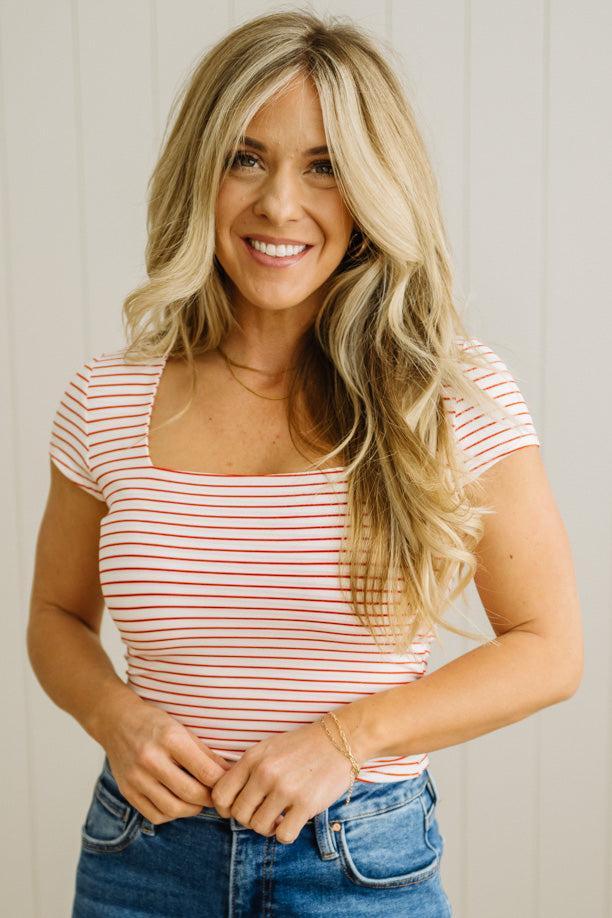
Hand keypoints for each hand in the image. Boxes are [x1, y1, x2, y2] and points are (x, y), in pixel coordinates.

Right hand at [99, 693, 232, 824]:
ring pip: (174, 809)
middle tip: (216, 796)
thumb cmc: (155, 724)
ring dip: (192, 810)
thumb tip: (229, 774)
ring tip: (198, 800)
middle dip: (209, 799)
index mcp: (170, 739)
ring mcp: (136, 778)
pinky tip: (177, 802)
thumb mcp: (183, 730)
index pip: (205, 771)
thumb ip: (206, 754)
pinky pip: (155, 815)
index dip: (221, 783)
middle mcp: (151, 759)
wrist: (117, 722)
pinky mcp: (127, 792)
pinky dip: (171, 814)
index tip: (228, 784)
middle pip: (191, 793)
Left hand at [211, 719, 355, 843]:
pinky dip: (285, 834)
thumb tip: (224, 800)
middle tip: (264, 812)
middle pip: (239, 814)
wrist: (339, 740)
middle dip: (249, 819)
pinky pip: (283, 835)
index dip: (225, 808)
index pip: (220, 794)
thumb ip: (246, 770)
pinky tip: (292, 821)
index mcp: (252, 758)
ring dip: (268, 827)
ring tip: (279, 816)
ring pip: (259, 827)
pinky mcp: (306, 804)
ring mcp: (285, 789)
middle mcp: (265, 773)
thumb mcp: (267, 748)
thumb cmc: (301, 746)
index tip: (239, 808)